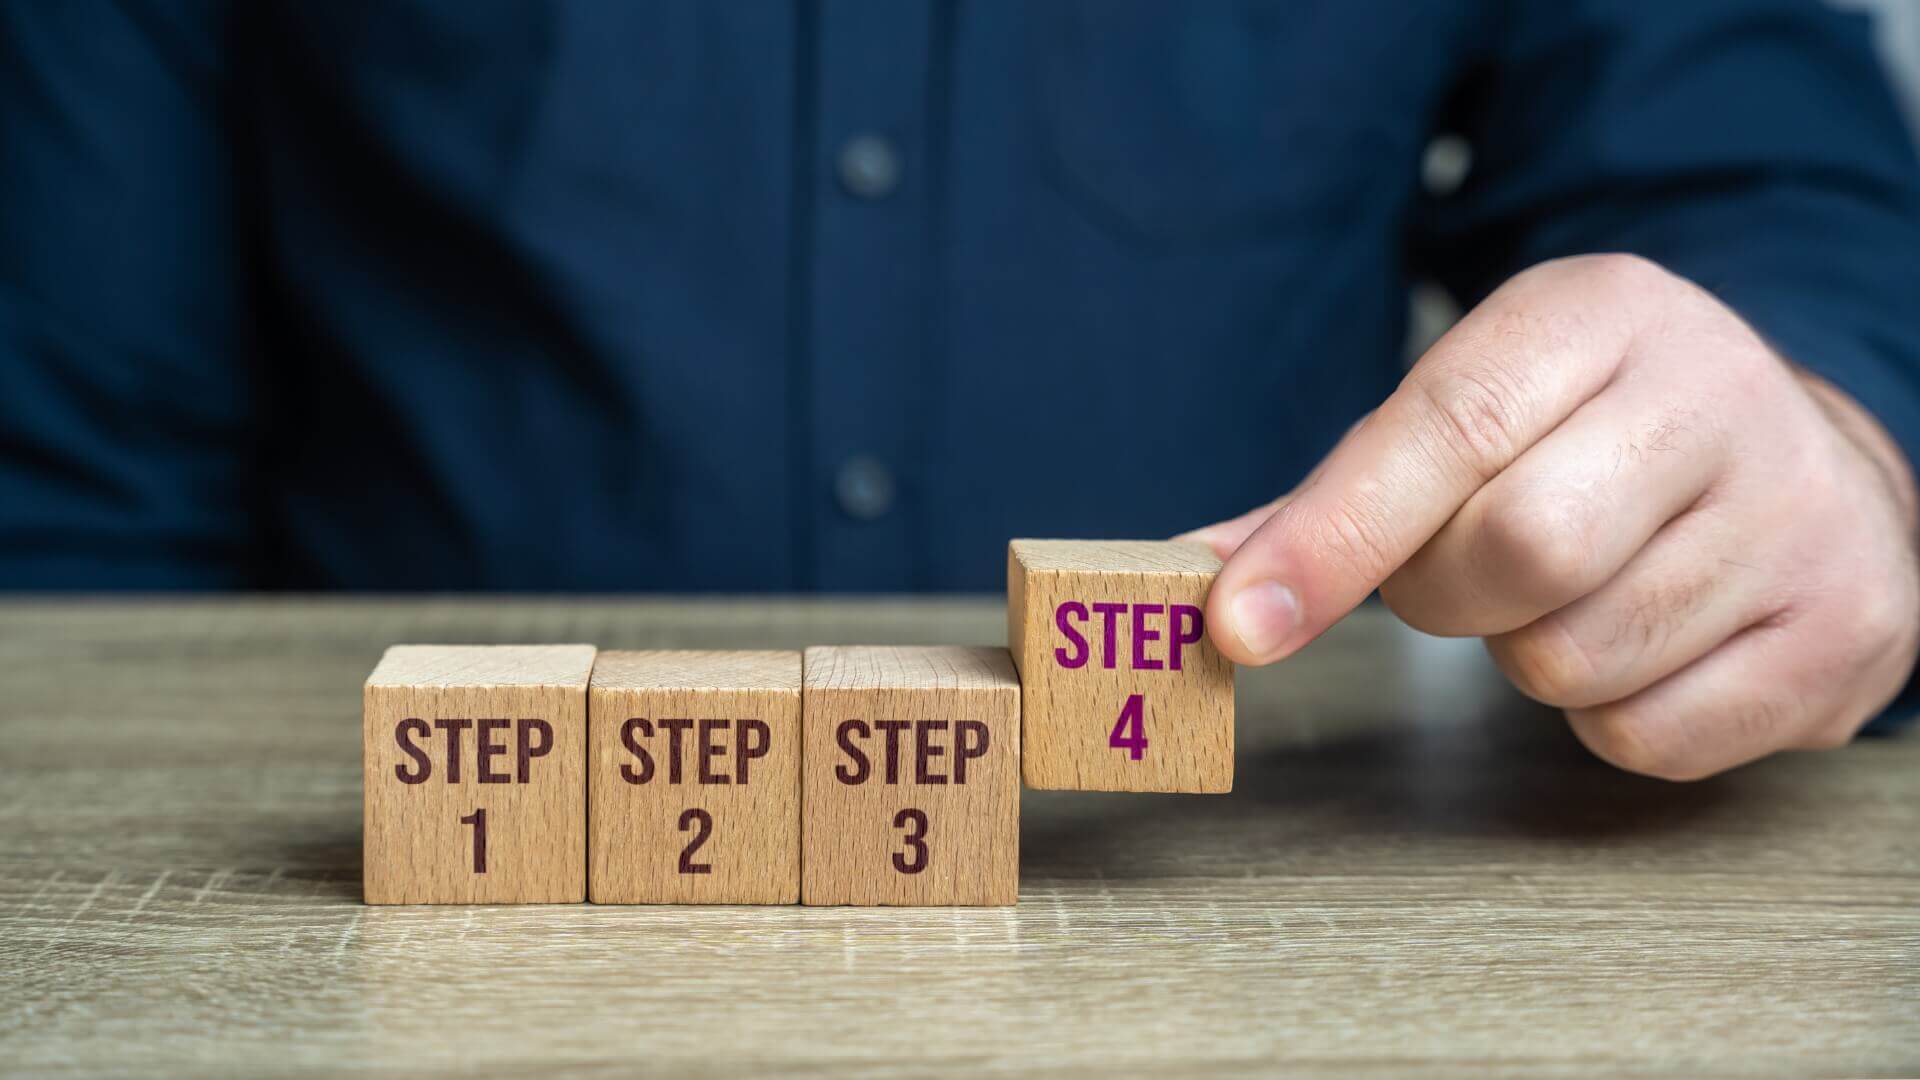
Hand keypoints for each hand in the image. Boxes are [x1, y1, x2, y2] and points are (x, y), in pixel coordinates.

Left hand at [1184, 254, 1919, 778]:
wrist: (1801, 461)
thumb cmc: (1590, 439)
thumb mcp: (1476, 409)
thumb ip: (1338, 493)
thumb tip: (1192, 579)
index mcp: (1604, 313)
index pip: (1450, 425)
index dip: (1334, 534)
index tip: (1239, 622)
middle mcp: (1720, 395)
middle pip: (1518, 550)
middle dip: (1442, 594)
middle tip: (1458, 575)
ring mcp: (1801, 519)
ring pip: (1571, 658)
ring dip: (1525, 654)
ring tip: (1571, 592)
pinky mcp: (1844, 635)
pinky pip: (1646, 734)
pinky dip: (1605, 715)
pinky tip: (1641, 642)